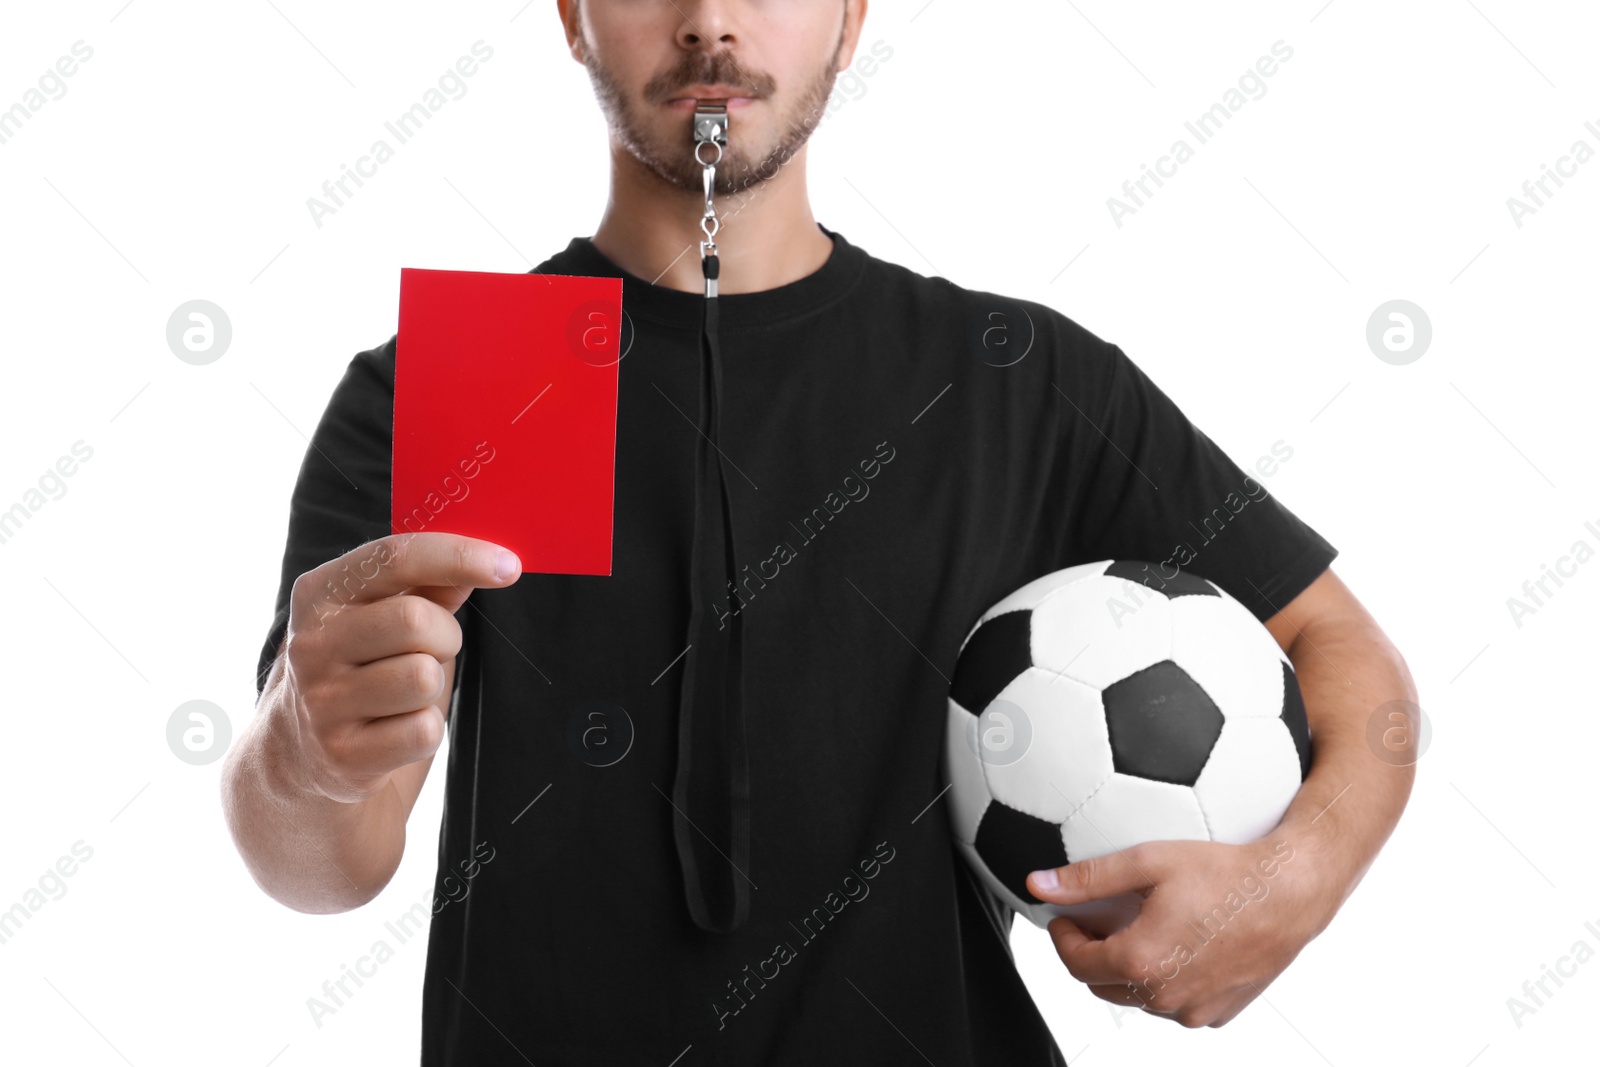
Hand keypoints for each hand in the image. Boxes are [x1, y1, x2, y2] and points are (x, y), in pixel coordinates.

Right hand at [273, 532, 520, 804]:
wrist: (297, 754)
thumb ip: (427, 584)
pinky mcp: (342, 755)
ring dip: (433, 685)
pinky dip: (426, 730)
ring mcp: (321, 702)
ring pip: (423, 678)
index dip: (459, 556)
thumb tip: (483, 562)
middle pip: (417, 620)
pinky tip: (395, 730)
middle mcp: (310, 645)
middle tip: (430, 652)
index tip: (509, 566)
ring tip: (404, 693)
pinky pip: (425, 730)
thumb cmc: (358, 668)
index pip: (394, 557)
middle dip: (444, 636)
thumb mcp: (378, 615)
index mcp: (319, 594)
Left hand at [1024, 835, 1335, 1027]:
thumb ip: (1088, 878)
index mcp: (1140, 962)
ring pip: (1140, 997)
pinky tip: (1178, 945)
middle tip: (1096, 923)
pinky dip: (1168, 981)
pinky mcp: (1221, 1012)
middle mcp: (1165, 996)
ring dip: (1130, 970)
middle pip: (1104, 985)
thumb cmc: (1225, 872)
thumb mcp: (1147, 861)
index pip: (1076, 964)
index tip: (1065, 918)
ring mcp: (1195, 1009)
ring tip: (1138, 930)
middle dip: (1092, 955)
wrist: (1289, 891)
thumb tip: (1041, 884)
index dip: (1063, 939)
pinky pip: (1178, 1003)